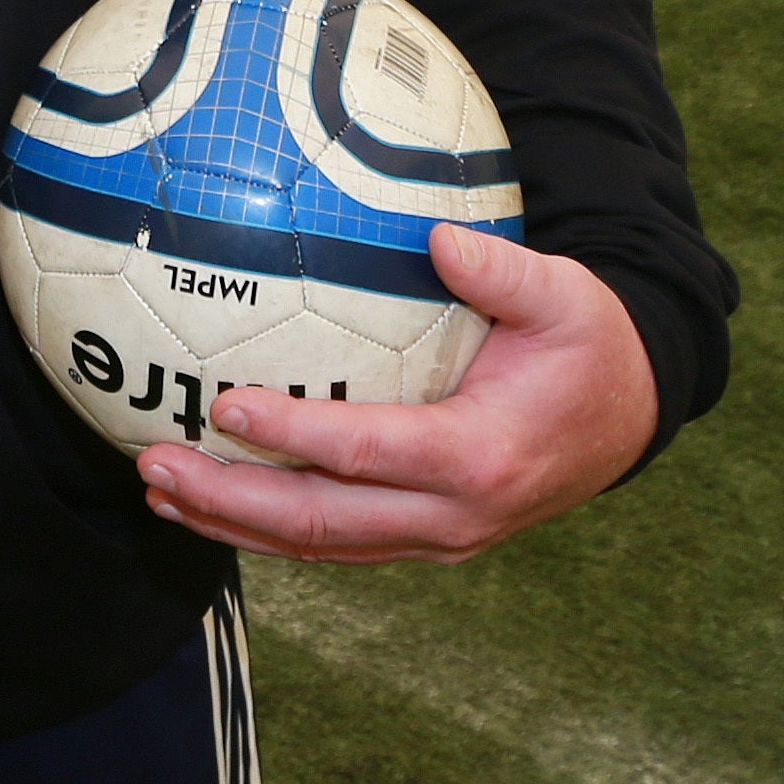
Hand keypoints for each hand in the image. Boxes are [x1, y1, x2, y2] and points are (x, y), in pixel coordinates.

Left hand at [136, 225, 658, 564]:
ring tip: (160, 489)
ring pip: (319, 547)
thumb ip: (502, 270)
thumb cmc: (589, 345)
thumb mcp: (565, 297)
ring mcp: (438, 538)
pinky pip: (336, 542)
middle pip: (322, 524)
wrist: (628, 419)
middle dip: (231, 502)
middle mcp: (453, 515)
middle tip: (156, 464)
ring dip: (234, 524)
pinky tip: (213, 502)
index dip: (291, 434)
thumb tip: (438, 236)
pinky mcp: (425, 538)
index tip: (225, 402)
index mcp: (479, 457)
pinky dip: (268, 528)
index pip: (365, 453)